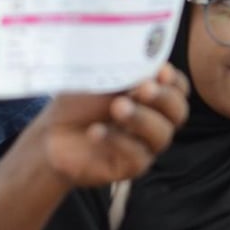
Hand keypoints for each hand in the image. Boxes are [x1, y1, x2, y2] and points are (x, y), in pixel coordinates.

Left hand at [37, 64, 189, 187]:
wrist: (51, 135)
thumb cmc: (77, 103)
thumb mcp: (100, 78)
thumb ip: (126, 72)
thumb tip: (149, 63)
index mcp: (150, 94)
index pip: (178, 88)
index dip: (174, 80)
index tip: (162, 71)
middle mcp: (154, 119)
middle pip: (178, 111)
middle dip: (164, 98)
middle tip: (144, 88)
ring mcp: (146, 144)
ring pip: (162, 134)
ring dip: (141, 118)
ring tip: (116, 108)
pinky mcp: (132, 166)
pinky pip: (138, 155)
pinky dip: (118, 141)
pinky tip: (96, 131)